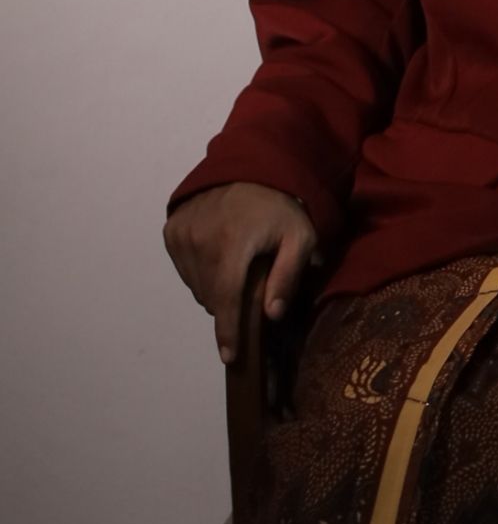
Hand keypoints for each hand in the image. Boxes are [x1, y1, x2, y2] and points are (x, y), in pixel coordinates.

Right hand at [163, 182, 320, 359]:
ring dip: (216, 290)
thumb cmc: (280, 206)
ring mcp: (181, 235)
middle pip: (211, 296)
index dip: (228, 330)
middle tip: (251, 290)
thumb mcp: (300, 237)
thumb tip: (271, 315)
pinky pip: (185, 270)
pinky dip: (201, 273)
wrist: (249, 167)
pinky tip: (219, 257)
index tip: (229, 356)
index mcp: (231, 243)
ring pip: (196, 287)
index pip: (225, 298)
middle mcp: (199, 239)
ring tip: (237, 269)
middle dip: (231, 305)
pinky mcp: (171, 231)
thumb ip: (288, 276)